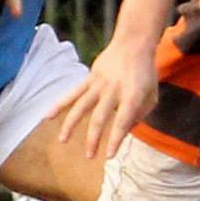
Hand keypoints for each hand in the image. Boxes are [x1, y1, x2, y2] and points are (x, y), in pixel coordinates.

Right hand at [51, 38, 157, 158]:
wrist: (133, 44)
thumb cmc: (145, 73)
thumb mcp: (151, 96)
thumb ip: (140, 115)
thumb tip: (124, 132)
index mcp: (132, 95)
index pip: (122, 121)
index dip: (115, 139)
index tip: (109, 155)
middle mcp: (113, 90)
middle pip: (99, 117)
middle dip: (93, 138)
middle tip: (89, 156)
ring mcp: (99, 83)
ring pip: (81, 106)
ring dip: (71, 124)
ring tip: (63, 140)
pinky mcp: (89, 78)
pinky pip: (73, 93)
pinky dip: (60, 104)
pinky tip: (48, 115)